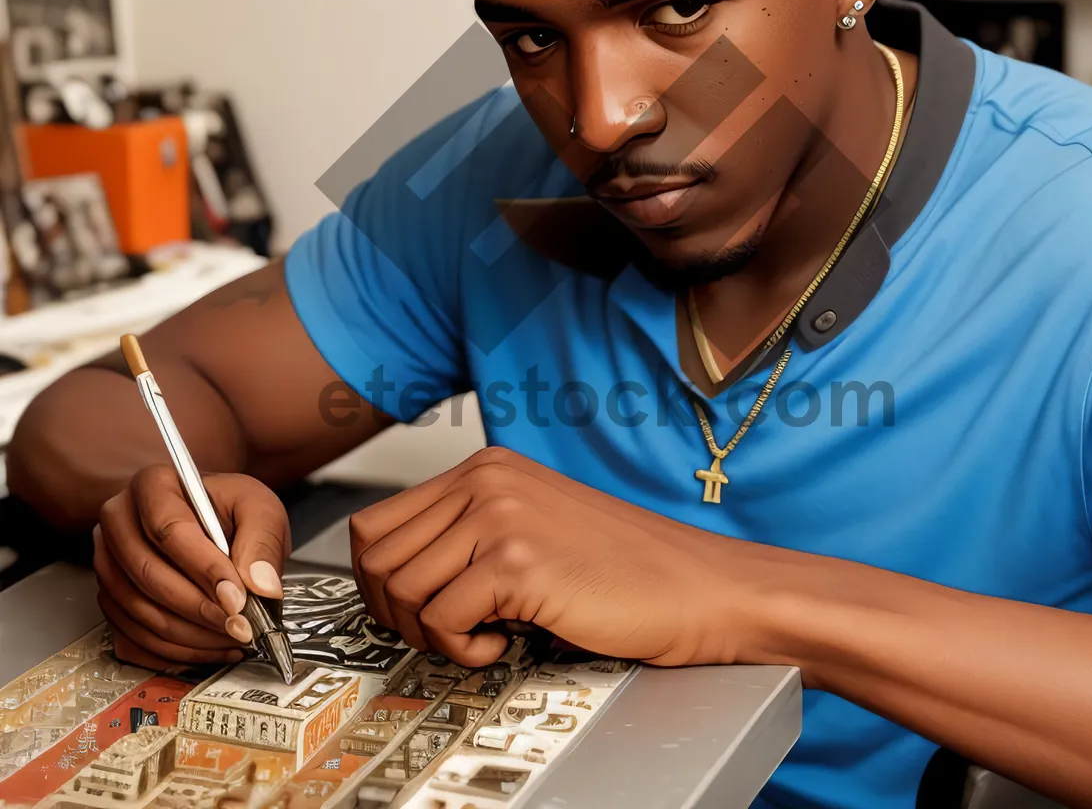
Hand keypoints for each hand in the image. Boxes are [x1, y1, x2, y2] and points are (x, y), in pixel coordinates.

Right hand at [94, 464, 290, 670]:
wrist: (211, 520)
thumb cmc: (230, 509)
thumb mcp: (259, 508)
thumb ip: (263, 540)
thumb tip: (260, 586)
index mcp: (152, 485)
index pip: (168, 530)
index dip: (204, 569)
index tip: (237, 596)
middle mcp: (118, 521)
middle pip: (146, 573)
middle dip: (198, 608)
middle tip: (239, 625)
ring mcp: (107, 563)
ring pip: (137, 609)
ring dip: (189, 634)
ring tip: (232, 639)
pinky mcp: (109, 600)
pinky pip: (133, 636)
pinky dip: (174, 651)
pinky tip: (212, 647)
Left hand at [350, 446, 762, 667]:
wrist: (691, 585)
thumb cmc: (620, 566)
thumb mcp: (531, 523)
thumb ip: (468, 531)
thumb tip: (392, 575)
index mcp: (485, 467)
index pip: (376, 523)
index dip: (379, 582)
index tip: (410, 611)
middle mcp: (485, 480)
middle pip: (375, 557)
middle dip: (396, 613)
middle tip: (446, 631)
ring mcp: (500, 515)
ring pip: (400, 590)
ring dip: (431, 633)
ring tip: (483, 635)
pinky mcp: (517, 561)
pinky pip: (440, 621)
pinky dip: (462, 650)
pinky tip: (505, 642)